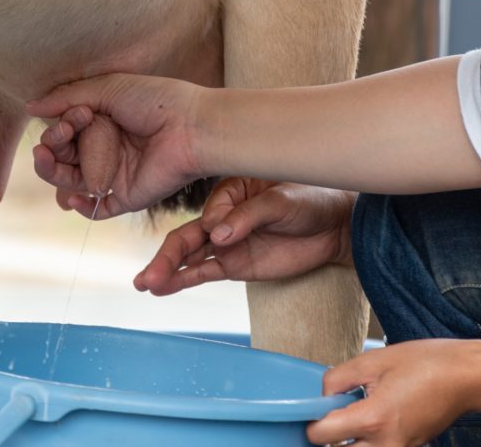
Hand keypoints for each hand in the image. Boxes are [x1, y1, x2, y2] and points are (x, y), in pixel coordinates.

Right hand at [27, 74, 206, 218]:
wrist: (192, 127)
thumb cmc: (156, 101)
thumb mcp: (107, 89)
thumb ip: (67, 98)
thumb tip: (29, 108)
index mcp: (102, 121)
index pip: (65, 129)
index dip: (60, 125)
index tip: (75, 115)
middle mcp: (106, 148)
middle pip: (63, 156)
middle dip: (53, 145)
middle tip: (63, 134)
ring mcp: (115, 173)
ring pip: (72, 181)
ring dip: (53, 172)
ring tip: (44, 159)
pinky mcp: (127, 196)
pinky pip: (98, 209)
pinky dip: (81, 207)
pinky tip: (71, 198)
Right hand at [134, 178, 355, 294]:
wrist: (336, 226)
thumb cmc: (310, 200)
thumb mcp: (281, 201)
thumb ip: (248, 216)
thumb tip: (217, 235)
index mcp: (229, 190)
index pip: (209, 211)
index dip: (212, 224)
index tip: (225, 232)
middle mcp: (220, 216)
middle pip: (185, 236)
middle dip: (165, 257)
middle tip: (148, 276)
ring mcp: (225, 243)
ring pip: (188, 256)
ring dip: (166, 269)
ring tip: (144, 284)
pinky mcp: (235, 264)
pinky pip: (203, 272)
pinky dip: (182, 280)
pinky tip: (161, 288)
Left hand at [307, 339, 480, 446]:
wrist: (466, 378)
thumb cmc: (426, 364)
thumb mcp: (372, 360)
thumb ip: (337, 379)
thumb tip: (321, 395)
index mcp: (373, 418)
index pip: (322, 436)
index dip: (311, 421)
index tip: (314, 410)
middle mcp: (386, 444)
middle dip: (328, 438)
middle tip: (329, 417)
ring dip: (348, 442)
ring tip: (350, 420)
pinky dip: (367, 443)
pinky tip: (370, 423)